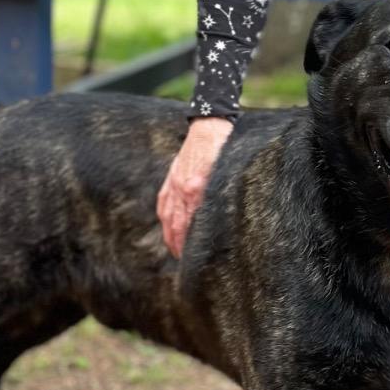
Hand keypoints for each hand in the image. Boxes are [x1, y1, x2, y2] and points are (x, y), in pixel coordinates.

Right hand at [157, 117, 232, 257]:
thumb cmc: (223, 150)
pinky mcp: (170, 180)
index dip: (191, 243)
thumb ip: (219, 197)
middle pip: (177, 226)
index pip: (192, 224)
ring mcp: (174, 185)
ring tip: (175, 251)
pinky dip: (165, 221)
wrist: (208, 126)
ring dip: (170, 237)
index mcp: (197, 189)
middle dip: (179, 246)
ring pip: (168, 218)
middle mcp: (183, 189)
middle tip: (185, 262)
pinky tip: (168, 230)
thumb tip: (219, 221)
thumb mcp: (226, 175)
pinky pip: (164, 205)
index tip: (195, 258)